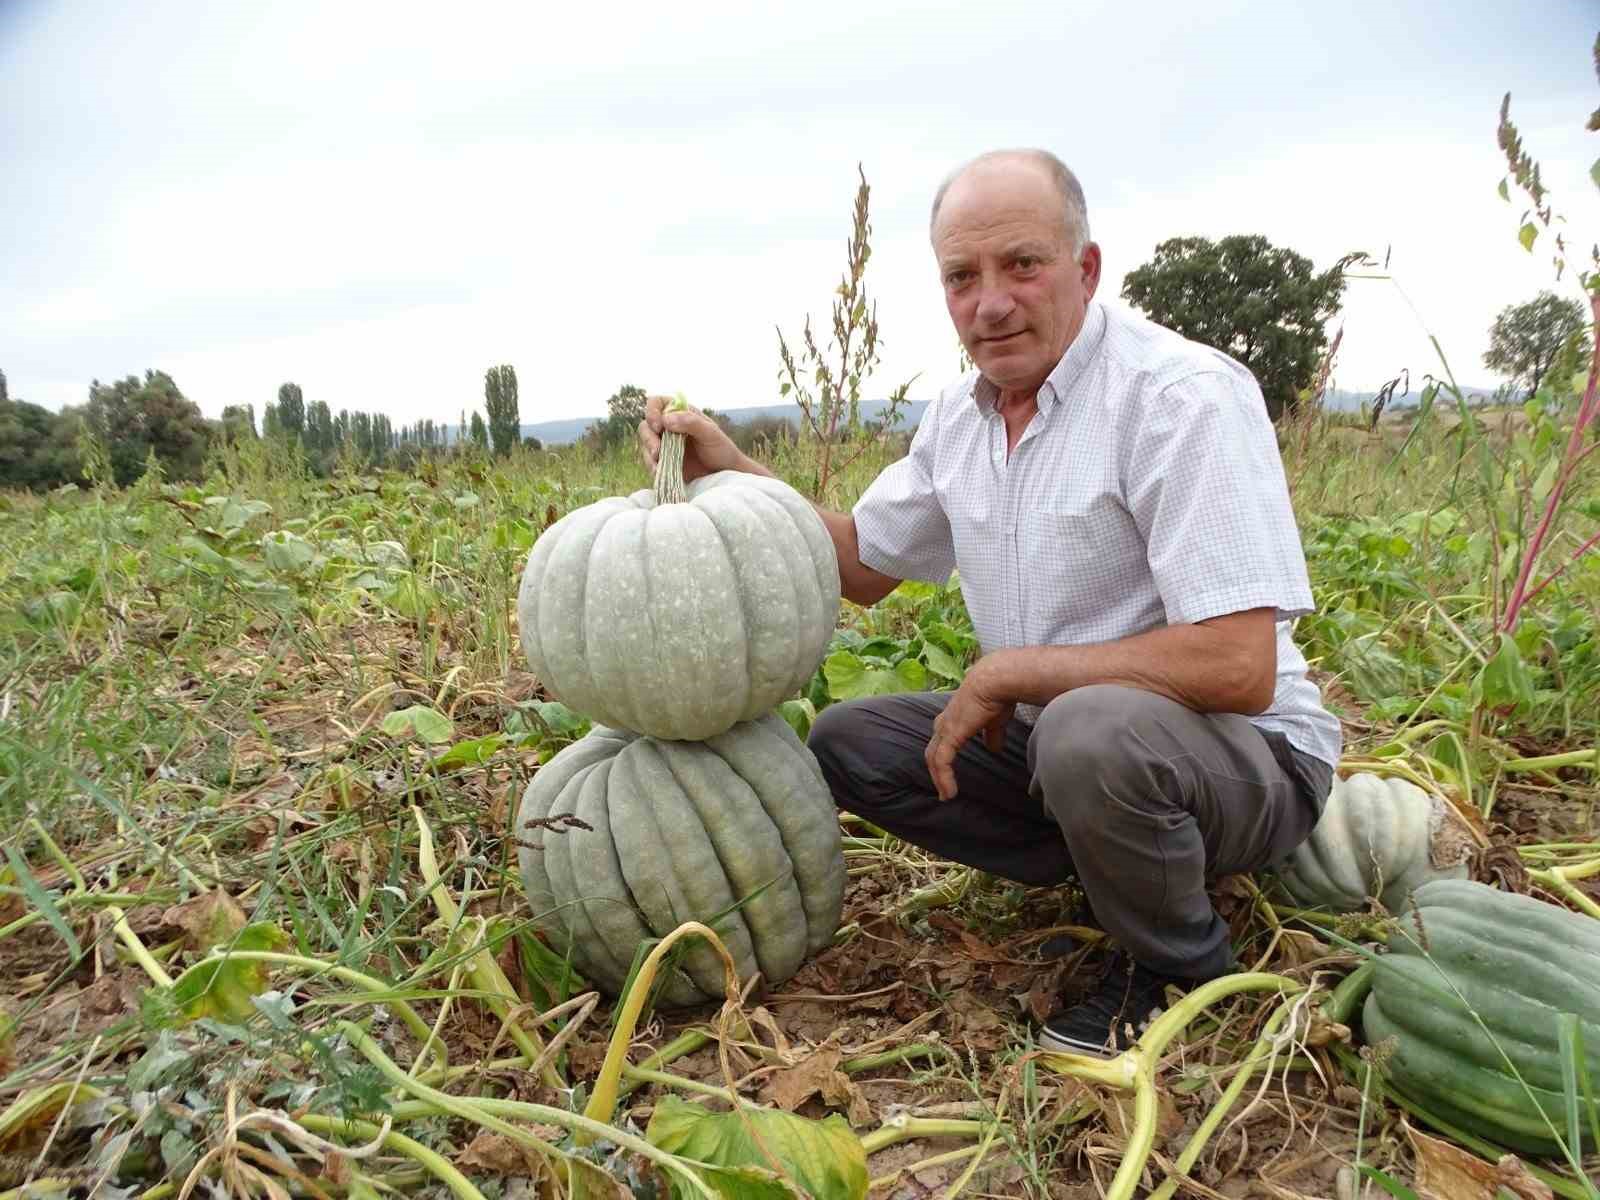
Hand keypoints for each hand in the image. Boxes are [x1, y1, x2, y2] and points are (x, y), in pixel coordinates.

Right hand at [638, 394, 756, 482]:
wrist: (726, 474)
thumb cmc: (722, 449)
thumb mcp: (711, 433)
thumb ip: (691, 422)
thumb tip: (666, 419)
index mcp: (680, 413)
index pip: (657, 403)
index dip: (652, 411)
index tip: (659, 425)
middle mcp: (670, 427)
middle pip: (647, 425)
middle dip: (648, 437)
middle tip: (657, 450)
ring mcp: (666, 445)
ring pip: (646, 444)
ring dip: (649, 453)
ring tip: (658, 463)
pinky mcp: (665, 462)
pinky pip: (651, 462)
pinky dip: (652, 466)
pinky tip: (659, 472)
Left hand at [925, 655, 1017, 801]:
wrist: (996, 681)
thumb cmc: (997, 696)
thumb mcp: (995, 721)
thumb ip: (992, 735)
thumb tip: (993, 748)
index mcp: (955, 718)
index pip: (943, 741)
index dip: (944, 758)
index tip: (949, 773)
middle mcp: (945, 722)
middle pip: (933, 751)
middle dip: (937, 771)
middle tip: (943, 789)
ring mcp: (945, 728)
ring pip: (934, 758)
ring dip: (938, 778)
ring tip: (945, 795)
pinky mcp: (949, 735)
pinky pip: (941, 761)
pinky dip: (944, 778)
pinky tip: (949, 792)